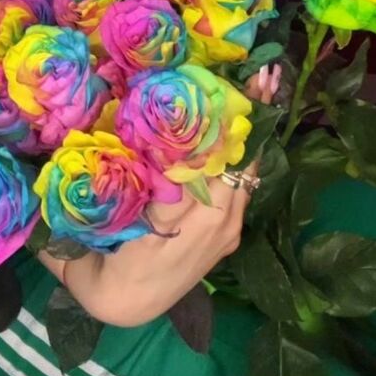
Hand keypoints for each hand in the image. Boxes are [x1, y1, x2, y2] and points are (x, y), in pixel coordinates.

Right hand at [49, 64, 282, 325]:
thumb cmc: (112, 256)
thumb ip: (142, 182)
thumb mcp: (122, 218)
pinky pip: (240, 185)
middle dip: (252, 114)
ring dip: (252, 130)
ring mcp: (228, 229)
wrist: (126, 304)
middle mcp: (221, 222)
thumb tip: (149, 137)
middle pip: (243, 158)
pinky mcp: (228, 233)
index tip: (245, 82)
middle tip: (264, 71)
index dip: (232, 118)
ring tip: (262, 84)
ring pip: (246, 170)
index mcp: (196, 218)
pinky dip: (243, 153)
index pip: (221, 158)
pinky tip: (243, 124)